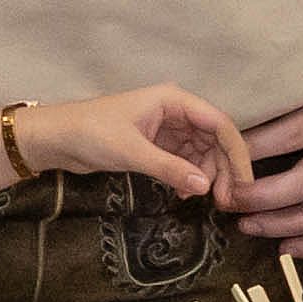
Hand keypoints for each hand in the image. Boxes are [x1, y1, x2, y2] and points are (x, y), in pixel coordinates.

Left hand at [20, 85, 254, 202]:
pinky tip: (184, 193)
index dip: (236, 153)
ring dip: (208, 175)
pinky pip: (185, 160)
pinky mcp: (157, 144)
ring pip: (202, 152)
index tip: (245, 182)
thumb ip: (169, 169)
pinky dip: (189, 176)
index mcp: (173, 100)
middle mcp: (176, 111)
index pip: (219, 123)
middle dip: (224, 169)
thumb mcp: (131, 153)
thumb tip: (204, 187)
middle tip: (227, 201)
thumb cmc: (90, 134)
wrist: (56, 139)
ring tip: (207, 200)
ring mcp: (168, 127)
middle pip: (215, 139)